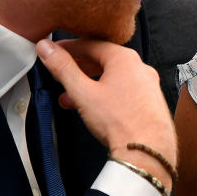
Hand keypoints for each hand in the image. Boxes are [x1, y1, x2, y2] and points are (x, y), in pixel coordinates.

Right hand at [37, 38, 176, 186]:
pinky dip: (104, 95)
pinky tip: (91, 109)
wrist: (147, 151)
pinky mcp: (149, 102)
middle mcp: (140, 68)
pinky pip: (122, 91)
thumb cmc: (120, 121)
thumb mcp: (83, 92)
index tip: (54, 51)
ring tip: (69, 97)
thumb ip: (63, 68)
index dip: (68, 47)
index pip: (91, 44)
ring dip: (88, 85)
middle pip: (102, 60)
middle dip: (77, 68)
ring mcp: (147, 85)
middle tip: (60, 73)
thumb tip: (47, 48)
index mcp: (125, 58)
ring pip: (112, 78)